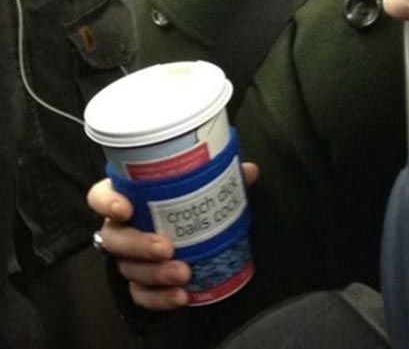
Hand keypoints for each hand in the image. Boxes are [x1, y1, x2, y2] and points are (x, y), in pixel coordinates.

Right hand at [87, 162, 258, 310]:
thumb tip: (249, 171)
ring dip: (154, 274)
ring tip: (183, 273)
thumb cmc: (183, 200)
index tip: (125, 207)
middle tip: (166, 247)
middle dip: (138, 245)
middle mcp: (120, 227)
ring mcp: (126, 258)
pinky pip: (141, 294)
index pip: (100, 196)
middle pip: (114, 238)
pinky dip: (159, 298)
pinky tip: (181, 296)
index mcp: (126, 196)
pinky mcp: (138, 282)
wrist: (184, 231)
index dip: (107, 202)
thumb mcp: (198, 184)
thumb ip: (219, 175)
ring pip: (127, 269)